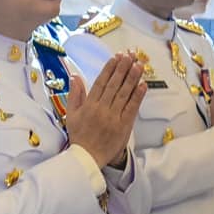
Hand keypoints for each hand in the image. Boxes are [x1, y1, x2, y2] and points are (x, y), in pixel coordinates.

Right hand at [62, 51, 146, 168]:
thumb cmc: (79, 136)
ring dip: (132, 78)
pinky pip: (132, 108)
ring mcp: (113, 117)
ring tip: (139, 65)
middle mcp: (101, 109)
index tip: (116, 57)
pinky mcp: (123, 126)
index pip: (101, 83)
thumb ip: (74, 95)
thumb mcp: (70, 115)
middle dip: (122, 68)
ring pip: (124, 94)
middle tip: (130, 56)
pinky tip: (143, 85)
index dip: (109, 69)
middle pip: (114, 85)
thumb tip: (75, 76)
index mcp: (89, 105)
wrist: (87, 158)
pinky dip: (138, 96)